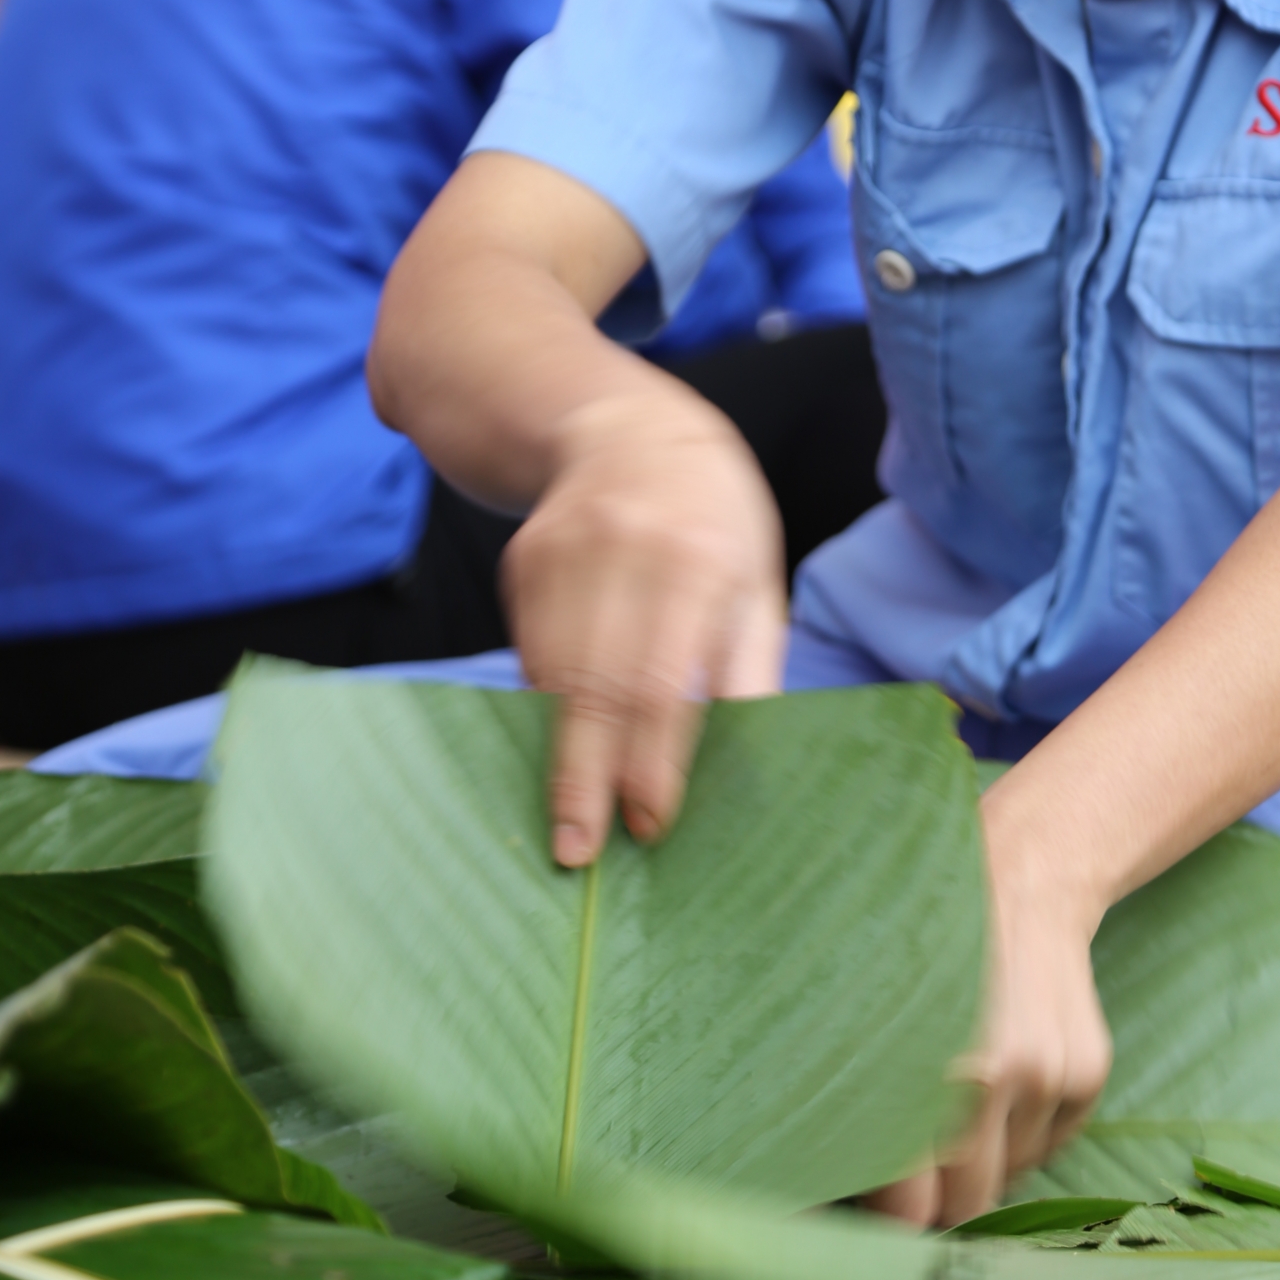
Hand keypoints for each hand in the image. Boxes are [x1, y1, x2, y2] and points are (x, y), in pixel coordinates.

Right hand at [502, 377, 786, 866]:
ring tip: (566, 820)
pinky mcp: (525, 558)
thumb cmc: (713, 522)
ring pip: (553, 672)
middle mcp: (627, 548)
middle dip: (586, 775)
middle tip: (578, 850)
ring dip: (559, 751)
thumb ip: (746, 669)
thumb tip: (731, 765)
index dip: (653, 758)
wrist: (630, 429)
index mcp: (700, 558)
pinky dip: (544, 702)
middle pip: (597, 684)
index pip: (665, 679)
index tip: (648, 824)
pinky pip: (530, 649)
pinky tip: (560, 741)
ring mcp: (567, 548)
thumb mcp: (754, 581)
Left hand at [869, 783, 1112, 1228]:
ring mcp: (1049, 1075)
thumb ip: (850, 1100)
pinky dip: (1023, 1127)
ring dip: (981, 1155)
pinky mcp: (1089, 1072)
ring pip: (1008, 1174)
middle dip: (934, 1201)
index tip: (867, 1225)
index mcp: (925, 1062)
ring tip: (962, 1087)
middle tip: (908, 1174)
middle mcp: (995, 1074)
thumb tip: (816, 1193)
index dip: (886, 1224)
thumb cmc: (919, 941)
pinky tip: (1007, 1070)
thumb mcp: (864, 1006)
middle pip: (963, 1207)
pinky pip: (1049, 1143)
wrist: (1023, 871)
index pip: (907, 1209)